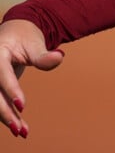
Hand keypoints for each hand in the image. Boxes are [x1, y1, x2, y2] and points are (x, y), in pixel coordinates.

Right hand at [0, 19, 64, 139]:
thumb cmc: (26, 36)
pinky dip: (8, 113)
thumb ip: (44, 55)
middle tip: (19, 129)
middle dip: (5, 112)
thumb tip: (59, 57)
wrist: (14, 31)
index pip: (2, 74)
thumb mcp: (35, 42)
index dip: (11, 90)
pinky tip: (19, 126)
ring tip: (22, 132)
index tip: (22, 105)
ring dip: (6, 117)